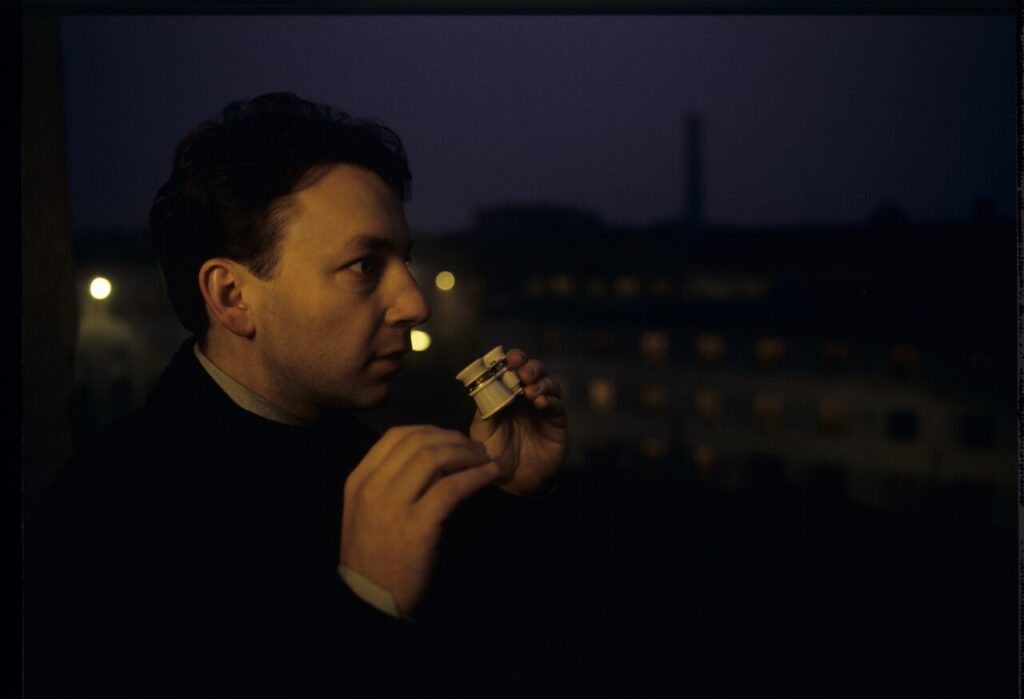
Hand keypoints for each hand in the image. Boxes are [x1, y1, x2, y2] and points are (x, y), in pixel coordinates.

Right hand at [340, 426, 499, 615]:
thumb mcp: (368, 511)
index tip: (450, 439)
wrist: (369, 599)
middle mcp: (373, 487)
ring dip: (466, 454)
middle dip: (453, 439)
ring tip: (483, 460)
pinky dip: (475, 477)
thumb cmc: (373, 556)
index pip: (396, 436)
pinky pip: (452, 488)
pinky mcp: (418, 525)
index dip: (430, 430)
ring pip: (435, 458)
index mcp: (360, 480)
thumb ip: (390, 481)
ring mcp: (394, 505)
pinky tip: (488, 476)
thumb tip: (431, 456)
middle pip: (419, 442)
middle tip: (474, 449)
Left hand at [469, 349, 566, 495]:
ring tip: (530, 391)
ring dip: (541, 382)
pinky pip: (558, 405)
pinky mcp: (557, 422)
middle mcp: (526, 396)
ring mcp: (543, 408)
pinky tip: (540, 403)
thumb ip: (484, 410)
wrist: (514, 482)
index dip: (513, 359)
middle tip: (522, 374)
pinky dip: (550, 400)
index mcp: (507, 393)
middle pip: (535, 370)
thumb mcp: (482, 432)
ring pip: (549, 383)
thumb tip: (484, 387)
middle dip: (530, 367)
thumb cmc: (494, 454)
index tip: (509, 358)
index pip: (512, 368)